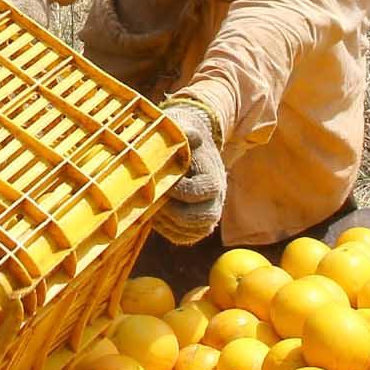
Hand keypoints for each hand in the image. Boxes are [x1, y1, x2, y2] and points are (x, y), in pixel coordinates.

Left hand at [154, 99, 226, 244]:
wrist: (189, 150)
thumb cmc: (183, 140)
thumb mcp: (185, 132)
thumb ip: (188, 134)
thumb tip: (192, 134)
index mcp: (214, 177)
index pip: (206, 190)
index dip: (183, 189)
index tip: (166, 181)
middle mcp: (215, 199)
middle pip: (205, 218)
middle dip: (177, 212)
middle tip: (157, 200)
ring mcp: (206, 214)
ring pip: (194, 231)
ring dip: (170, 223)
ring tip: (154, 207)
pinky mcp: (194, 225)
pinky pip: (183, 237)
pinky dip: (167, 230)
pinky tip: (155, 216)